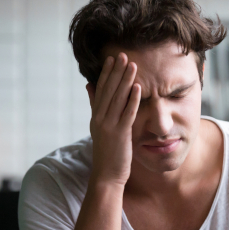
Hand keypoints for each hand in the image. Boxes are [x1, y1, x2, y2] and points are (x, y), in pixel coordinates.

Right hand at [86, 53, 140, 185]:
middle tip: (123, 55)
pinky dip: (132, 100)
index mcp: (96, 116)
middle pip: (109, 91)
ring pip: (118, 99)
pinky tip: (138, 88)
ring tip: (132, 66)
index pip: (101, 90)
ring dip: (125, 81)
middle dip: (116, 72)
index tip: (113, 59)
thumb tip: (89, 86)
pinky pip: (127, 114)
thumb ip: (95, 106)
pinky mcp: (120, 134)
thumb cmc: (107, 152)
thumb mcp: (98, 127)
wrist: (106, 175)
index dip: (107, 74)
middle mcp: (100, 118)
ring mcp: (109, 126)